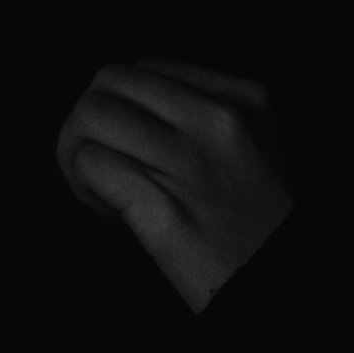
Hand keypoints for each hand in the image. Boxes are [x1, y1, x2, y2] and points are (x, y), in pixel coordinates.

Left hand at [56, 58, 292, 312]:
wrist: (276, 284)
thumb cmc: (260, 228)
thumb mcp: (254, 147)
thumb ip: (203, 117)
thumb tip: (130, 109)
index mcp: (243, 98)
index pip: (147, 68)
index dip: (124, 103)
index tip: (129, 140)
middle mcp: (217, 120)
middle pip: (111, 80)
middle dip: (87, 118)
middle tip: (95, 157)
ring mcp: (190, 162)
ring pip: (91, 116)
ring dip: (77, 151)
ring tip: (99, 186)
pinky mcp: (163, 209)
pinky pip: (92, 164)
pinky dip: (84, 184)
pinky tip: (107, 209)